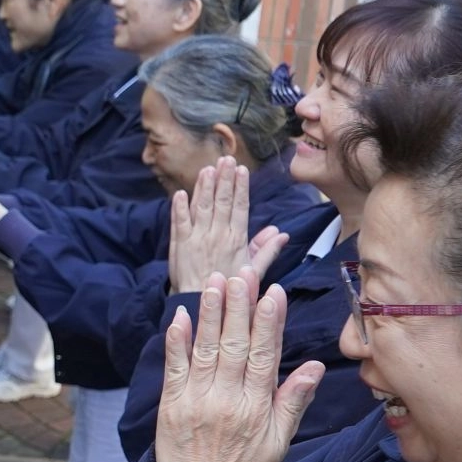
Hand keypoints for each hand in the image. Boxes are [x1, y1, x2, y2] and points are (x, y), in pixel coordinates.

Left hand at [154, 270, 323, 461]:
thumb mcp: (279, 441)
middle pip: (234, 344)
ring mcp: (196, 398)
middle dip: (238, 307)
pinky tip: (182, 316)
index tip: (273, 293)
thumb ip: (294, 401)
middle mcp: (226, 398)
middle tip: (242, 274)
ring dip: (210, 313)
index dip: (268, 322)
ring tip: (216, 282)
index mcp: (255, 405)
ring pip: (205, 349)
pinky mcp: (171, 402)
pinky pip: (174, 366)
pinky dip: (177, 340)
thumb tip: (316, 368)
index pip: (264, 355)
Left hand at [167, 158, 289, 293]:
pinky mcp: (180, 244)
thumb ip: (266, 250)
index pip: (240, 207)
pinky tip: (181, 193)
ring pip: (202, 206)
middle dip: (224, 179)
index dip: (240, 187)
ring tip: (208, 169)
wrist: (202, 302)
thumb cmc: (229, 286)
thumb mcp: (253, 271)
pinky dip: (179, 207)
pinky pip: (179, 221)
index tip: (241, 170)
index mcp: (237, 239)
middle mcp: (217, 235)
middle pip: (222, 202)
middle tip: (226, 159)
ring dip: (205, 186)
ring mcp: (197, 238)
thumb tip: (281, 234)